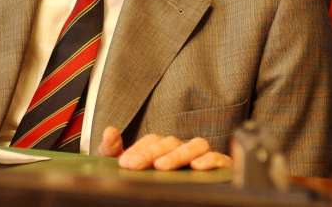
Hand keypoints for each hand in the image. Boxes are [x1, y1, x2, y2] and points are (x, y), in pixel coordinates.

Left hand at [98, 126, 231, 170]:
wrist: (183, 200)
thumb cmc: (152, 182)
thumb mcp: (131, 168)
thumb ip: (115, 151)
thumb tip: (110, 131)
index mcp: (163, 148)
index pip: (152, 141)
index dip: (139, 149)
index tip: (125, 163)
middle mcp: (183, 149)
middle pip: (171, 142)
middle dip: (152, 152)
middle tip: (135, 165)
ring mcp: (202, 157)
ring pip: (196, 144)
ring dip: (178, 153)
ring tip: (161, 166)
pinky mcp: (221, 167)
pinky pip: (219, 158)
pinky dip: (210, 159)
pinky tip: (197, 166)